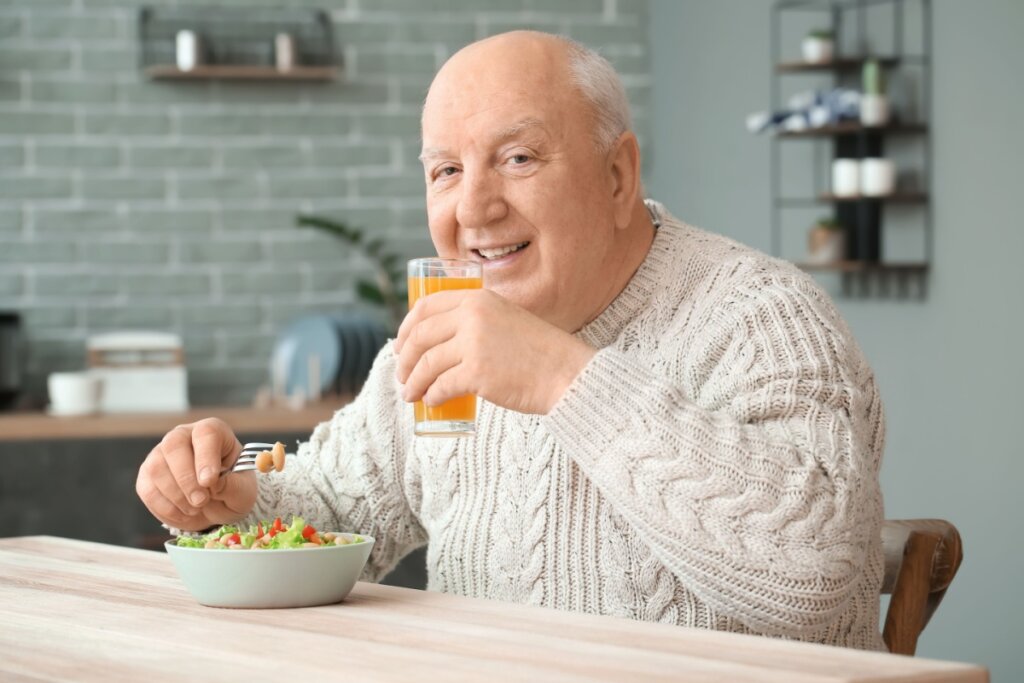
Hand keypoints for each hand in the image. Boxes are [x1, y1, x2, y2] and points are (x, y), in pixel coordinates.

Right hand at [136, 418, 257, 530]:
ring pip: (157, 468)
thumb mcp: (243, 491)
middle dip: (186, 478)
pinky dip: (166, 508)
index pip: (206, 433)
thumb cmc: (233, 489)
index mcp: (214, 432)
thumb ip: (232, 486)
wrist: (217, 505)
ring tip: (197, 508)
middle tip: (201, 501)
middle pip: (174, 445)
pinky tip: (184, 514)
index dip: (206, 457)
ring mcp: (161, 454)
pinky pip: (148, 490)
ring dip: (177, 495)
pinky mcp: (147, 476)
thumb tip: (213, 483)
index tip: (209, 481)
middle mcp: (184, 436)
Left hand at [394, 289, 595, 414]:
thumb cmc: (539, 352)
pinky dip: (431, 395)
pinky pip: (441, 385)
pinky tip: (431, 401)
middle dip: (405, 358)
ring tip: (410, 394)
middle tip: (402, 374)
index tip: (401, 345)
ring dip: (413, 381)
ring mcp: (474, 344)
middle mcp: (473, 316)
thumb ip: (478, 321)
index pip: (426, 307)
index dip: (406, 327)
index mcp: (478, 298)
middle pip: (420, 336)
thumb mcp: (506, 319)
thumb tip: (442, 341)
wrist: (567, 373)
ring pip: (427, 363)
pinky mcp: (477, 373)